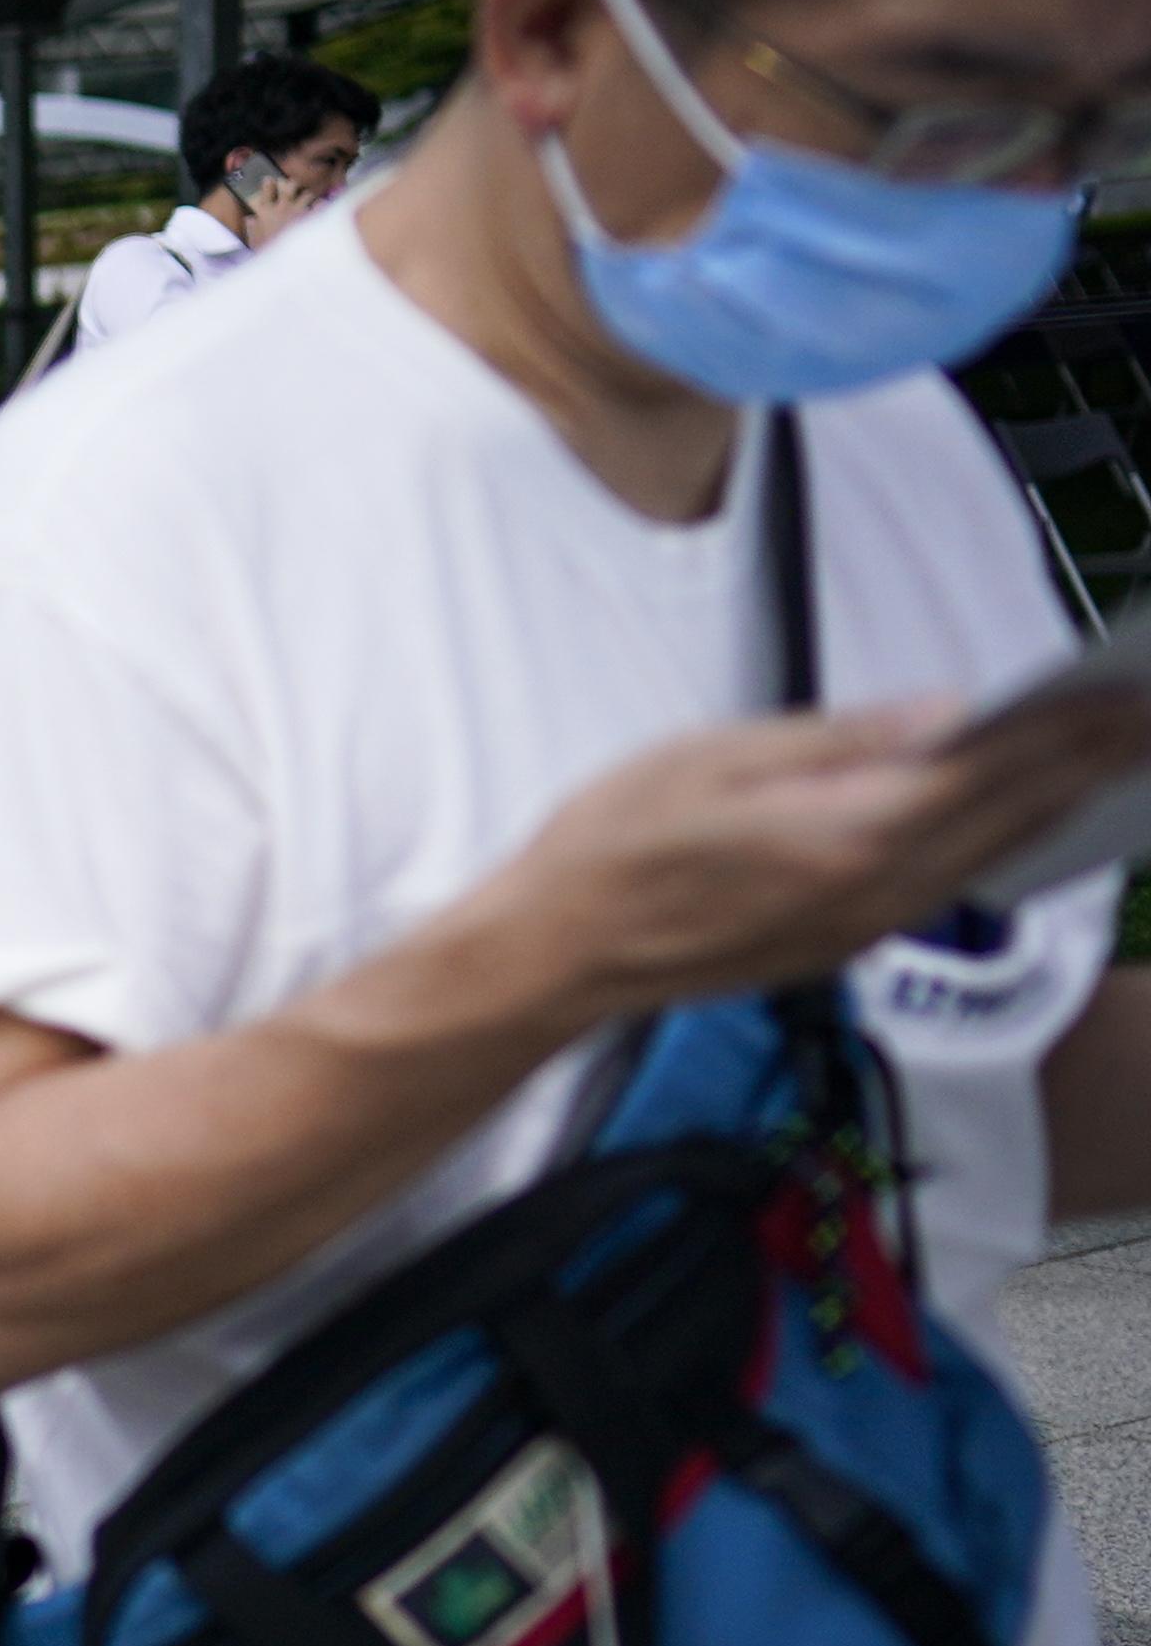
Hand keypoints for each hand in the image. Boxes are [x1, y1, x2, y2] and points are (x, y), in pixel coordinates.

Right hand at [504, 694, 1150, 1020]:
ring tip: (1109, 765)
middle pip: (1013, 818)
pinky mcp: (844, 945)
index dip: (1069, 726)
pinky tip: (1020, 825)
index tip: (1126, 689)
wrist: (554, 955)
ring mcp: (863, 928)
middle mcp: (874, 890)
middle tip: (1143, 718)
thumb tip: (945, 711)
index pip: (994, 767)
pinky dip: (1004, 848)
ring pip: (994, 861)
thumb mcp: (711, 756)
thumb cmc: (609, 848)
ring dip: (1059, 808)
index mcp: (847, 831)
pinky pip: (953, 890)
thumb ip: (839, 738)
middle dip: (1088, 764)